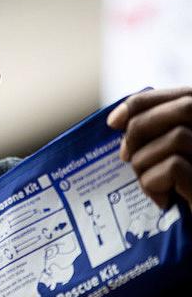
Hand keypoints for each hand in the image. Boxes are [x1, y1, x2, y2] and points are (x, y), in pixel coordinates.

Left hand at [107, 87, 191, 211]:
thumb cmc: (182, 195)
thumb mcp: (168, 158)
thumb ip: (156, 133)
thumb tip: (117, 121)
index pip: (184, 95)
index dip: (143, 103)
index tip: (113, 122)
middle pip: (184, 108)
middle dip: (142, 130)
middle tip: (126, 157)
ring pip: (177, 138)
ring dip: (146, 163)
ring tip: (151, 185)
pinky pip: (175, 167)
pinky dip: (154, 183)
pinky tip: (161, 200)